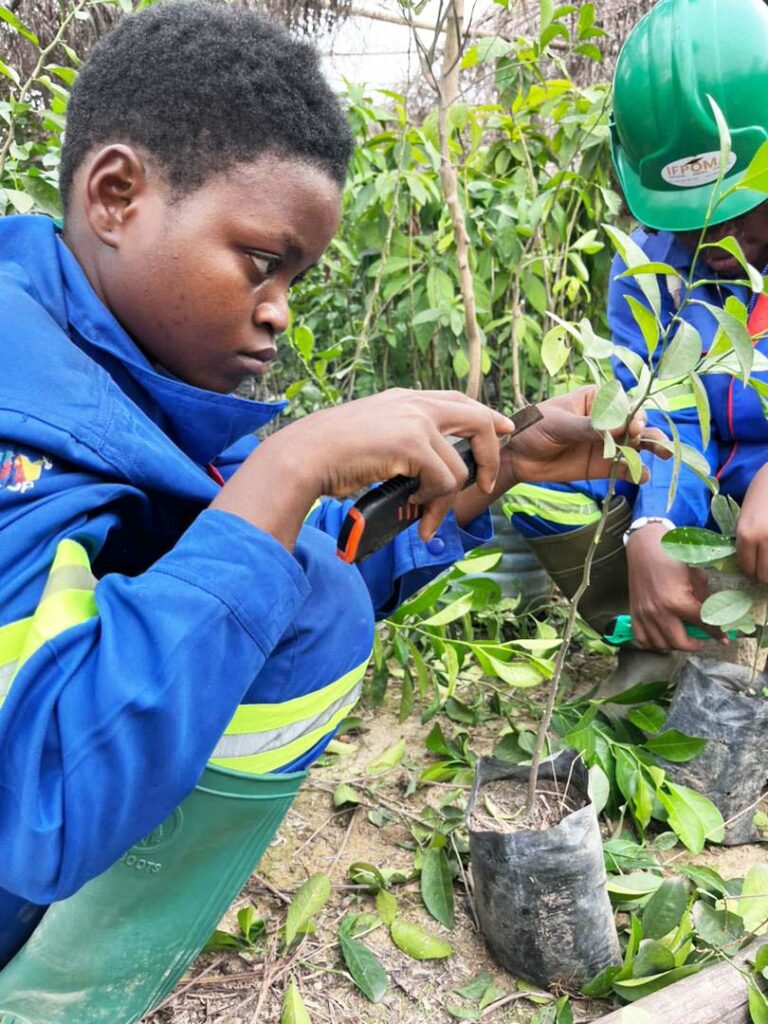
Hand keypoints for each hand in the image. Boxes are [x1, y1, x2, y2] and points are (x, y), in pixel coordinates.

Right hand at [212, 389, 513, 548]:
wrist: (304, 456)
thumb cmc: (327, 455)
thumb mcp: (371, 436)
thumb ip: (400, 441)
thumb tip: (423, 468)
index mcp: (403, 399)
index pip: (457, 400)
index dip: (485, 415)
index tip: (503, 429)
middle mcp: (414, 404)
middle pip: (478, 420)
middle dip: (491, 453)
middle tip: (487, 482)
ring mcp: (416, 422)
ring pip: (459, 467)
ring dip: (442, 498)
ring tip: (421, 512)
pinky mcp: (413, 445)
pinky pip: (444, 481)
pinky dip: (430, 500)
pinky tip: (409, 501)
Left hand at [500, 386, 668, 486]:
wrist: (516, 457)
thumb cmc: (534, 429)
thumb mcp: (559, 424)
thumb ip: (587, 427)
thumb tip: (617, 428)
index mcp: (596, 400)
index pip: (622, 403)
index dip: (632, 412)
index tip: (633, 424)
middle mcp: (607, 421)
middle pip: (636, 423)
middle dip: (645, 430)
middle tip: (646, 439)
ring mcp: (607, 444)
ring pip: (636, 445)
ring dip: (651, 448)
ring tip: (664, 453)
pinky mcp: (602, 466)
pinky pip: (625, 468)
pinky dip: (636, 471)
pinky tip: (641, 475)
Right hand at [626, 523, 724, 649]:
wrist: (645, 548)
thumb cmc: (672, 558)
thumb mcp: (696, 576)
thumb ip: (704, 600)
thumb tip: (711, 617)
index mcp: (677, 601)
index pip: (702, 624)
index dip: (716, 633)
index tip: (723, 639)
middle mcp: (659, 612)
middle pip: (680, 642)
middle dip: (695, 644)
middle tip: (701, 639)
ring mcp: (644, 615)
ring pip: (661, 645)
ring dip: (675, 645)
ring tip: (682, 637)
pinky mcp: (634, 613)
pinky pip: (642, 640)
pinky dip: (653, 643)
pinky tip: (662, 637)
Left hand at [736, 463, 767, 582]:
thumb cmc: (764, 489)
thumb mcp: (747, 513)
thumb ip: (747, 536)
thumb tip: (750, 561)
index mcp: (745, 533)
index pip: (746, 565)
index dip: (751, 571)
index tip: (755, 571)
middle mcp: (762, 539)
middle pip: (763, 574)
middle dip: (765, 575)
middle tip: (765, 569)